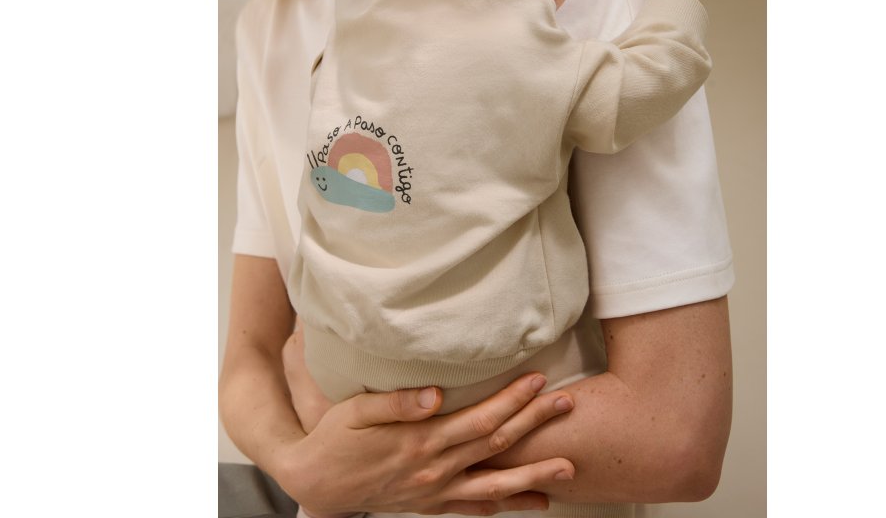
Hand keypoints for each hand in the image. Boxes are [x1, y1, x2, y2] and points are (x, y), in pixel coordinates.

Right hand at [277, 372, 576, 515]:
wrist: (317, 485)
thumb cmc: (335, 439)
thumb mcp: (356, 411)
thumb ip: (397, 402)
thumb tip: (435, 394)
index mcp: (421, 442)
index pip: (479, 419)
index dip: (512, 399)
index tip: (539, 380)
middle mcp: (435, 470)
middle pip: (496, 445)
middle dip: (535, 423)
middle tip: (568, 404)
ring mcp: (436, 493)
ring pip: (495, 485)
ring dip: (534, 476)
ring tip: (568, 468)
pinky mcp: (432, 506)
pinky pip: (475, 509)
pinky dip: (505, 506)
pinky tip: (531, 502)